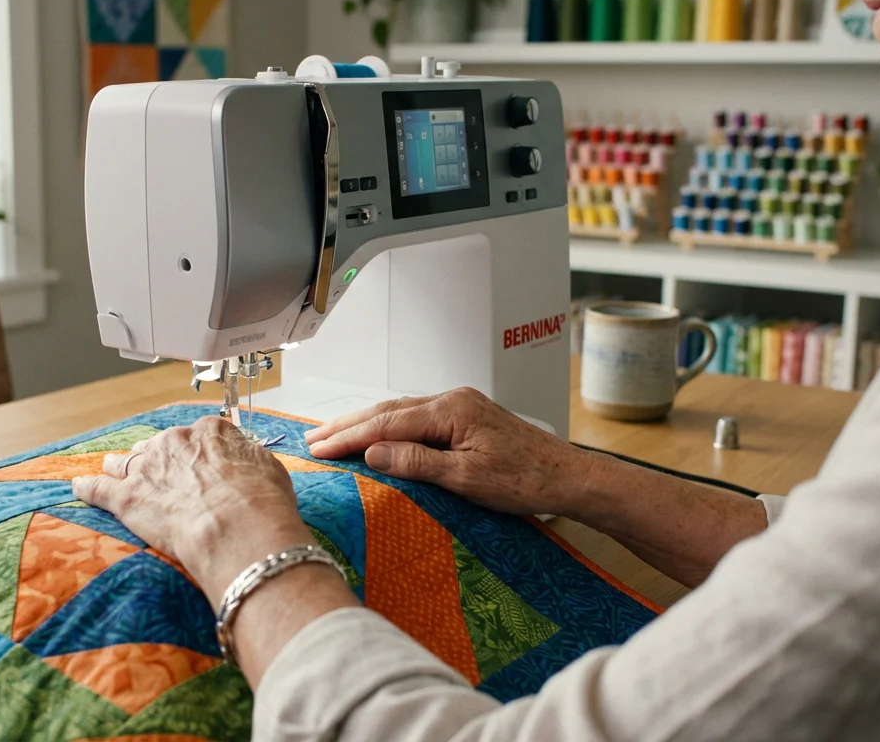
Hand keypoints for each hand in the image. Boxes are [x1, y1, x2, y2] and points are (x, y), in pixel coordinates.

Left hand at [72, 416, 315, 601]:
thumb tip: (243, 464)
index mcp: (210, 432)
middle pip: (160, 446)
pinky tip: (78, 486)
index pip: (200, 435)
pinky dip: (87, 488)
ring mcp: (147, 468)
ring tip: (113, 469)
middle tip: (164, 477)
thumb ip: (247, 460)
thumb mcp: (268, 469)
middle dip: (159, 460)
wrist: (238, 528)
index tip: (201, 464)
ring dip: (121, 467)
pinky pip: (97, 488)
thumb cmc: (261, 503)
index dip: (199, 453)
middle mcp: (175, 442)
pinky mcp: (126, 498)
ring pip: (126, 461)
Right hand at [305, 387, 584, 515]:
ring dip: (365, 424)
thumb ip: (417, 462)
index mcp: (450, 410)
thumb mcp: (466, 479)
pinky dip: (389, 427)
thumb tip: (374, 452)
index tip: (317, 448)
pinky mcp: (467, 417)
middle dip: (347, 425)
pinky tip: (376, 436)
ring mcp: (460, 406)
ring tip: (333, 436)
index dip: (348, 437)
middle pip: (388, 411)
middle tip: (311, 439)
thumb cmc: (525, 481)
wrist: (567, 477)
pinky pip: (417, 418)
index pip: (386, 423)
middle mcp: (452, 400)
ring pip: (401, 412)